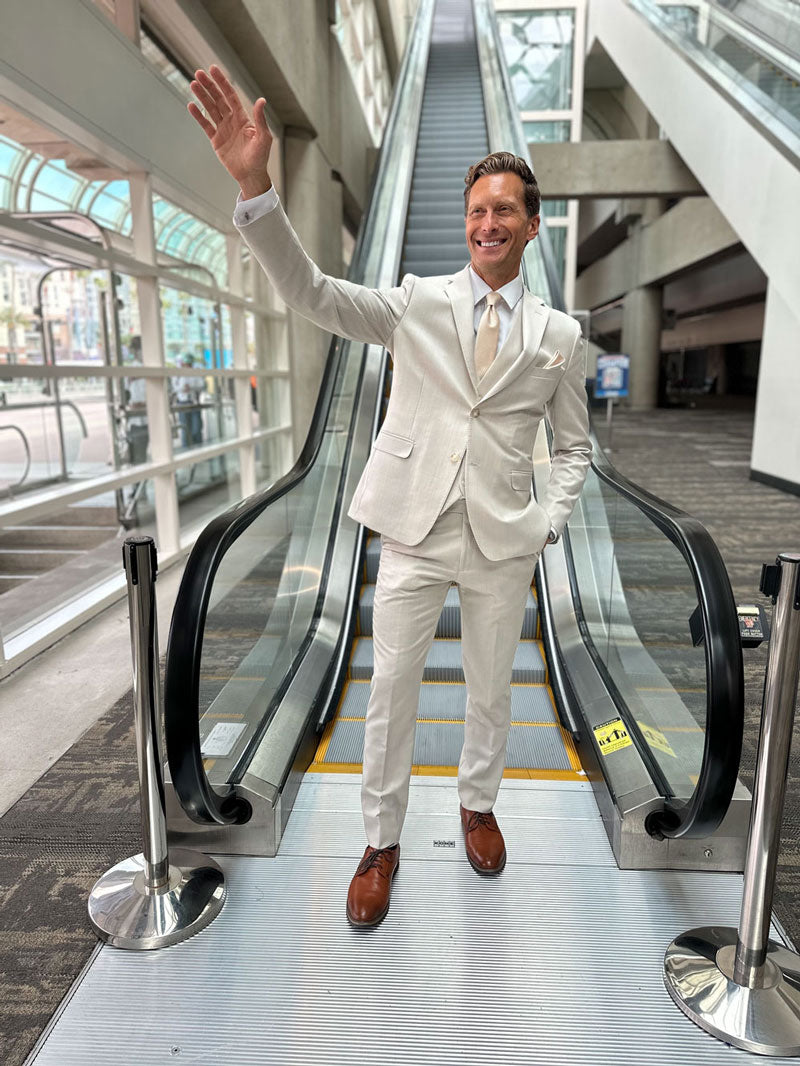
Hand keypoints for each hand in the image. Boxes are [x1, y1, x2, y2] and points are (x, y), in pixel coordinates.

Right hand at [188, 65, 272, 198]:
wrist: (250, 175)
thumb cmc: (260, 157)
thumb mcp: (263, 138)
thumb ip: (260, 119)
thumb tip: (261, 100)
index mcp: (242, 118)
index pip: (230, 95)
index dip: (222, 82)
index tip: (213, 69)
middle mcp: (231, 121)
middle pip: (218, 99)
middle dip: (209, 86)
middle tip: (198, 73)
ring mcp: (223, 129)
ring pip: (210, 109)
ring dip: (202, 97)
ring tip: (193, 84)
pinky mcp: (216, 140)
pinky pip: (205, 125)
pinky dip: (198, 115)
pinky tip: (191, 105)